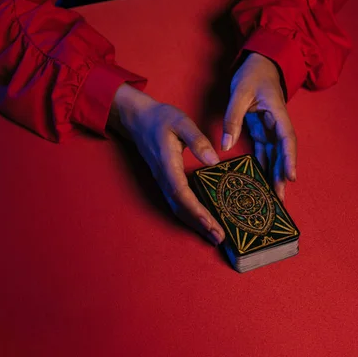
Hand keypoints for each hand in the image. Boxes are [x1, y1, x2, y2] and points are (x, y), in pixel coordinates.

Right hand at [108, 84, 224, 244]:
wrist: (138, 119)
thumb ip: (197, 140)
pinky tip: (202, 221)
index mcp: (167, 164)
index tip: (210, 223)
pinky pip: (178, 203)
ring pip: (178, 208)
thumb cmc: (161, 118)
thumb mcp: (181, 122)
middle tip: (219, 238)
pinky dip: (190, 215)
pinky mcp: (166, 181)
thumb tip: (214, 160)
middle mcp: (163, 177)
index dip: (195, 210)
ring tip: (214, 236)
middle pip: (180, 207)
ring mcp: (163, 181)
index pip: (181, 193)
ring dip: (195, 223)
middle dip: (199, 224)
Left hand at [223, 53, 296, 200]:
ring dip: (275, 176)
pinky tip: (262, 182)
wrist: (260, 63)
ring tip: (273, 198)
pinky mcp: (262, 131)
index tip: (290, 177)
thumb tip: (226, 146)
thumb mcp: (239, 93)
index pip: (287, 140)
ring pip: (275, 156)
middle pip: (283, 154)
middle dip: (282, 177)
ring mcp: (271, 129)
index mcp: (277, 114)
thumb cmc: (253, 74)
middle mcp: (278, 125)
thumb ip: (233, 119)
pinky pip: (265, 152)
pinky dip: (265, 167)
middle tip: (280, 200)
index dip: (289, 160)